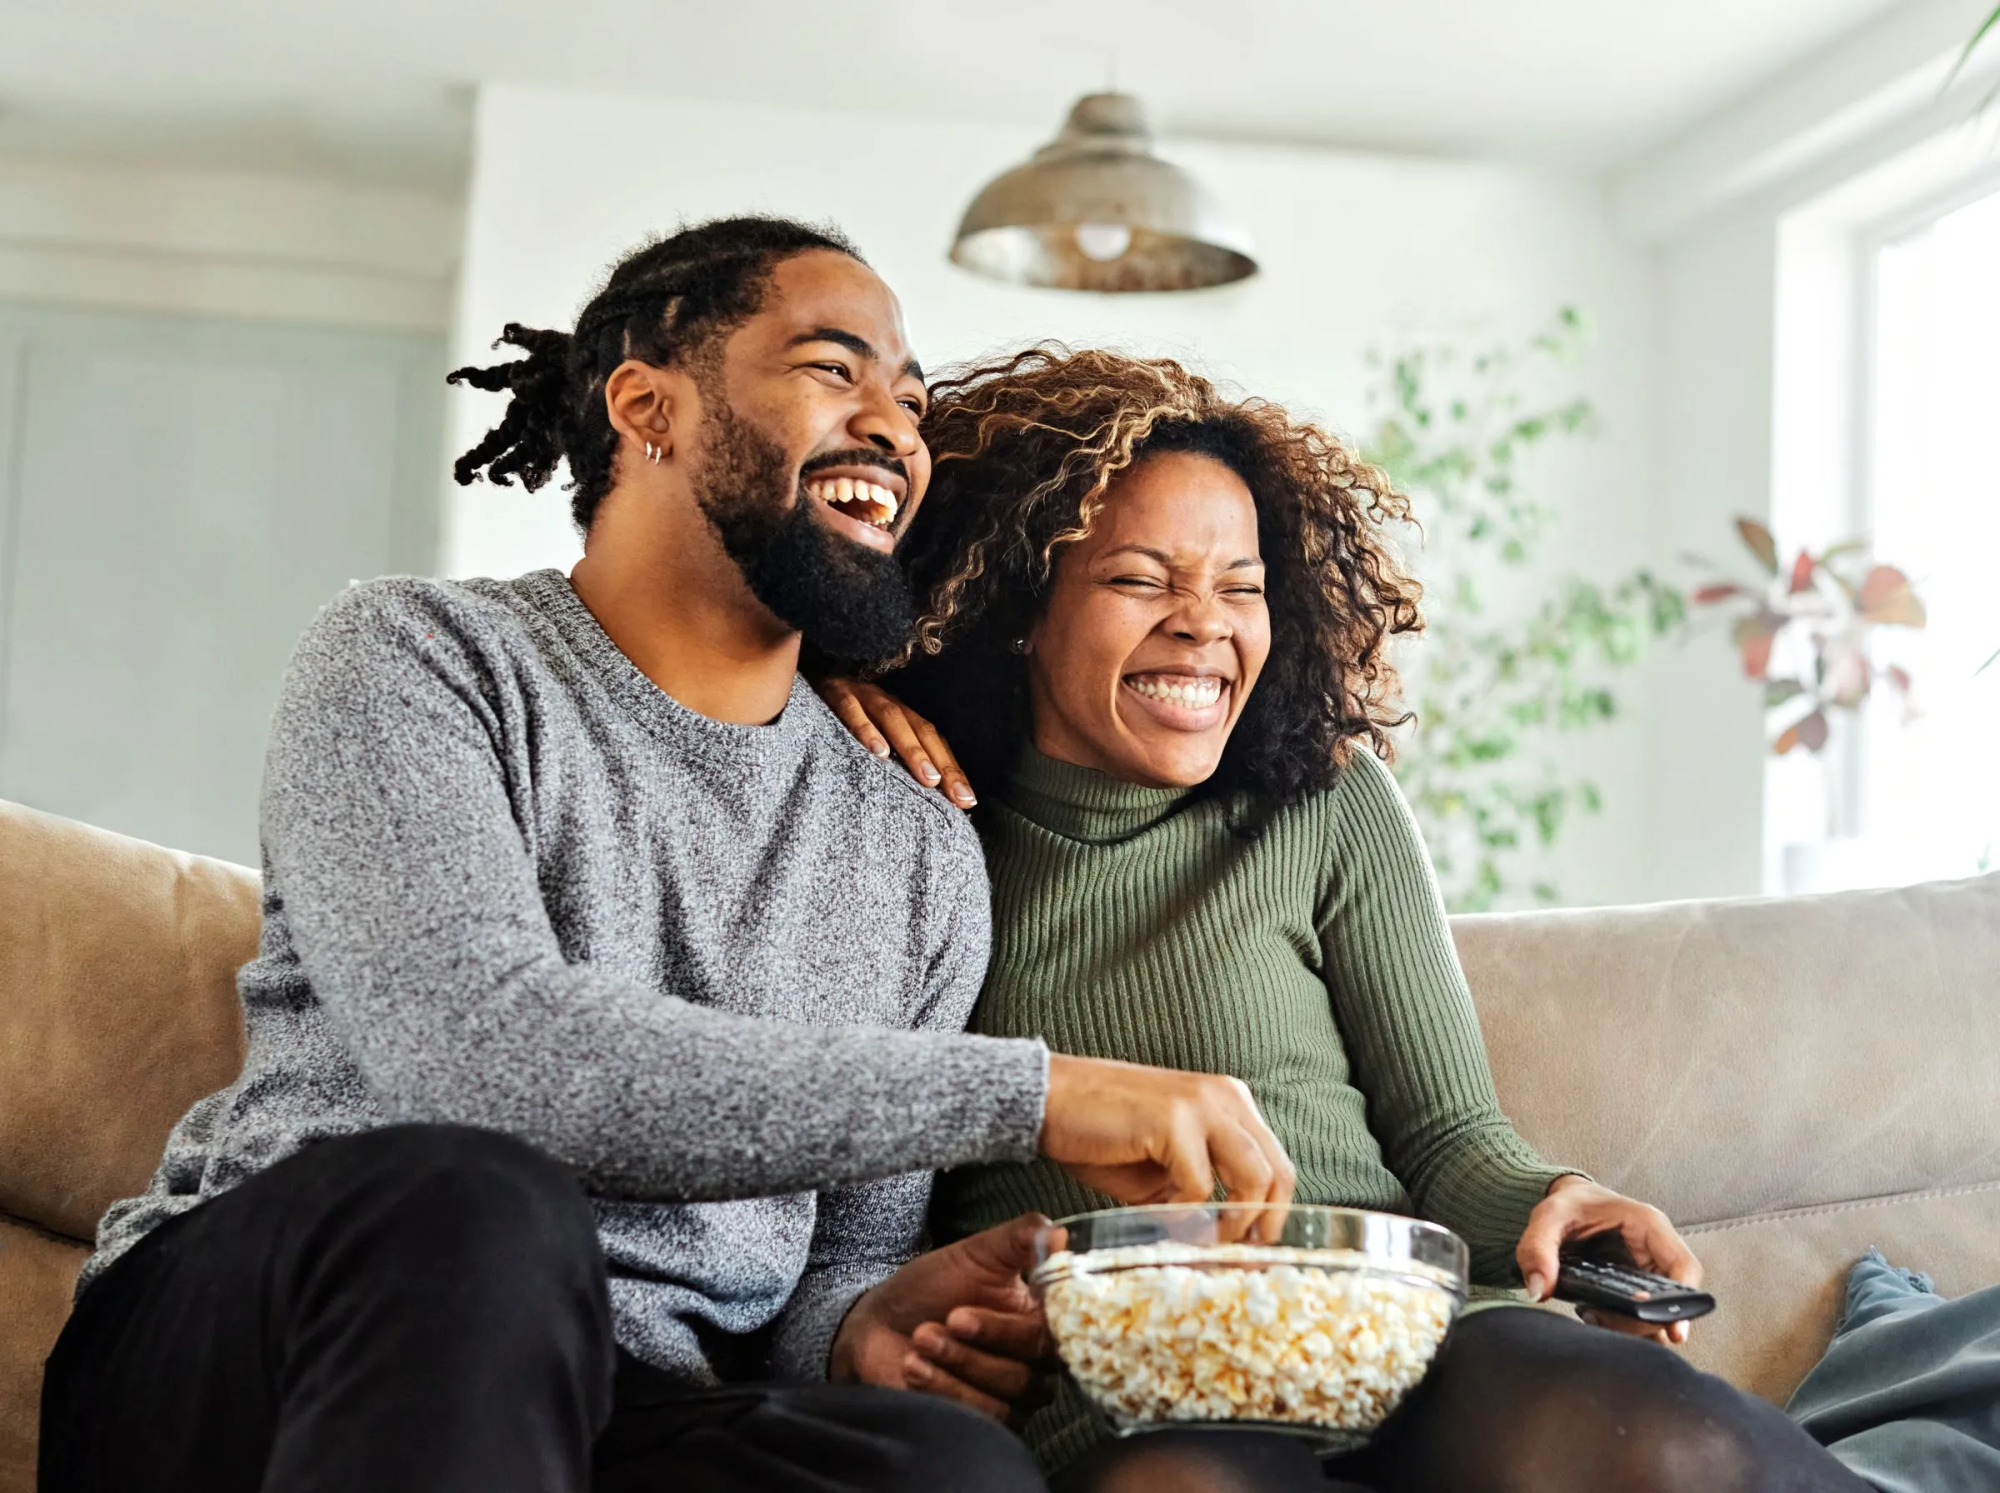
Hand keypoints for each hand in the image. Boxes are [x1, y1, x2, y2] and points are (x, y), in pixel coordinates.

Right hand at [817, 677, 976, 808]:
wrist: (790, 677)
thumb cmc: (832, 722)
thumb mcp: (865, 739)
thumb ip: (888, 762)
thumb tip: (918, 798)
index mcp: (897, 714)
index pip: (932, 740)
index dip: (951, 768)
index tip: (967, 801)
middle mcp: (885, 702)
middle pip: (921, 729)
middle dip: (941, 763)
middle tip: (954, 794)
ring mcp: (860, 694)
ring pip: (893, 718)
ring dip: (912, 748)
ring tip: (927, 778)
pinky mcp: (833, 691)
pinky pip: (851, 710)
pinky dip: (866, 729)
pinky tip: (877, 752)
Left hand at [830, 1215, 1056, 1421]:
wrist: (881, 1325)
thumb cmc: (933, 1287)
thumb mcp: (976, 1253)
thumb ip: (1020, 1238)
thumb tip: (1059, 1234)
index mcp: (1043, 1320)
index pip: (1055, 1332)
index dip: (1016, 1326)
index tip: (977, 1307)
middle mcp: (1038, 1364)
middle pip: (1031, 1368)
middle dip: (982, 1342)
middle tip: (947, 1319)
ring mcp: (1013, 1398)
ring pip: (1005, 1395)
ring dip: (958, 1365)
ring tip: (921, 1338)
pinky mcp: (986, 1425)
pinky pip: (981, 1419)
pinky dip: (944, 1390)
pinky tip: (915, 1367)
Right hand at [1040, 1054, 1296, 1234]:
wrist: (1049, 1100)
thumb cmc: (1103, 1136)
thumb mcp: (1166, 1168)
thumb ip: (1203, 1193)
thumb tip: (1228, 1245)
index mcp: (1230, 1103)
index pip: (1278, 1166)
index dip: (1272, 1216)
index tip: (1251, 1252)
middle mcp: (1226, 1097)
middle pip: (1278, 1174)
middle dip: (1261, 1226)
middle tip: (1233, 1258)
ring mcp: (1202, 1104)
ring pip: (1253, 1178)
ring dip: (1229, 1222)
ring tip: (1198, 1240)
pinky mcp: (1173, 1120)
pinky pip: (1200, 1185)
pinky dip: (1185, 1214)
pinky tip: (1162, 1219)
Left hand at [1516, 1174, 1703, 1346]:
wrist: (1567, 1202)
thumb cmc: (1566, 1204)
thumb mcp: (1547, 1217)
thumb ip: (1538, 1249)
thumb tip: (1539, 1289)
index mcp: (1648, 1225)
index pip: (1683, 1265)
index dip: (1684, 1300)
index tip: (1672, 1330)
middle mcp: (1656, 1249)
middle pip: (1674, 1297)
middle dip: (1650, 1321)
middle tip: (1614, 1326)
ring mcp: (1648, 1270)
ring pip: (1660, 1311)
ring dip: (1637, 1327)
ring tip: (1597, 1319)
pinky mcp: (1637, 1286)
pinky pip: (1643, 1313)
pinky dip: (1627, 1326)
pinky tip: (1598, 1322)